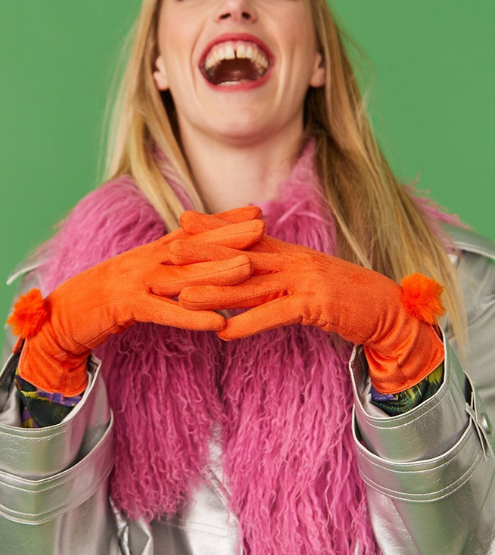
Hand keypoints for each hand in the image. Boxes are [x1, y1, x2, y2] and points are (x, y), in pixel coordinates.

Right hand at [8, 207, 264, 394]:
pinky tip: (217, 322)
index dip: (224, 222)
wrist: (63, 317)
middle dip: (228, 236)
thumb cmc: (106, 300)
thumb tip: (199, 265)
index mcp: (152, 254)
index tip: (257, 211)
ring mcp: (135, 282)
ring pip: (181, 276)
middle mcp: (146, 261)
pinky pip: (162, 311)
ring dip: (216, 273)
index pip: (194, 233)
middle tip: (263, 226)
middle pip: (192, 246)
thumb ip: (168, 270)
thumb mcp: (142, 279)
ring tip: (250, 267)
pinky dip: (190, 316)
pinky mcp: (125, 307)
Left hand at [179, 234, 444, 393]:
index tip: (182, 222)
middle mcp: (293, 262)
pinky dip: (249, 323)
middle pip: (241, 257)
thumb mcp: (306, 280)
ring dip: (214, 293)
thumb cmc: (344, 297)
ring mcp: (304, 281)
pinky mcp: (315, 305)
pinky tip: (224, 332)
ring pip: (251, 286)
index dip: (214, 229)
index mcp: (290, 254)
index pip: (246, 238)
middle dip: (203, 255)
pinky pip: (276, 314)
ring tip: (181, 299)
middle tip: (168, 252)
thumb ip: (278, 274)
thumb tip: (248, 272)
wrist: (385, 309)